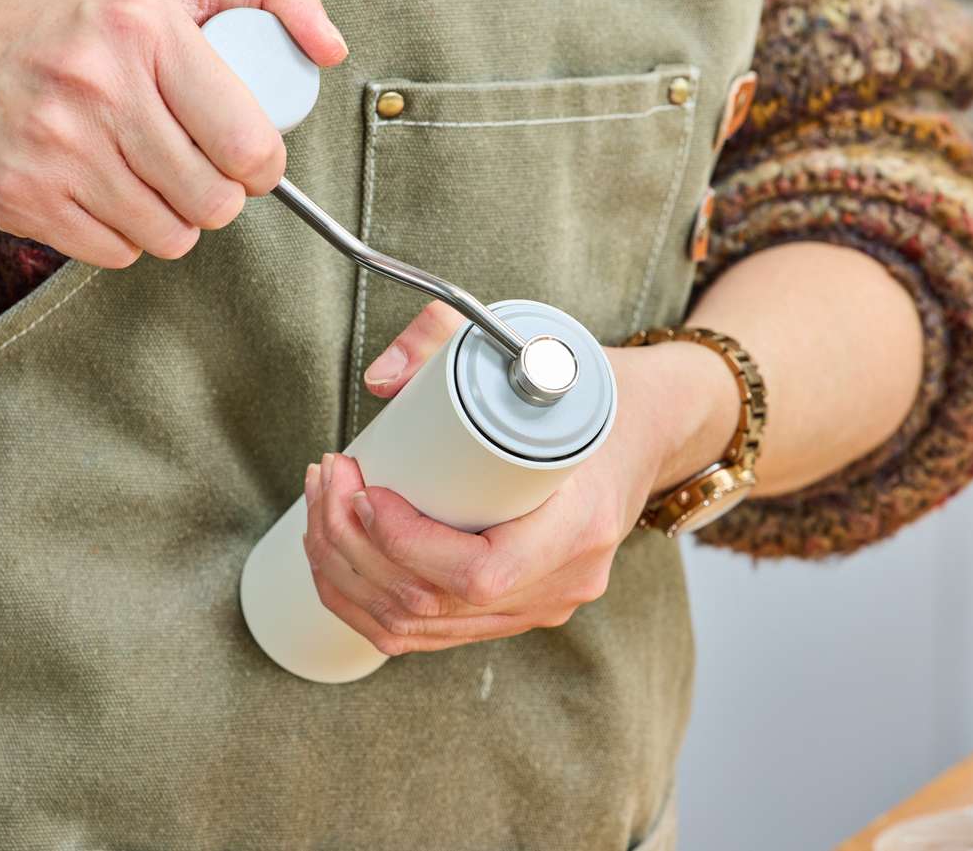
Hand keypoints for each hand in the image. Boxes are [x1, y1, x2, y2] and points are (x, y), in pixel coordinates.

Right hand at [0, 0, 347, 265]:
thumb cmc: (72, 25)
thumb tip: (330, 49)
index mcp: (144, 29)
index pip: (247, 142)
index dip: (265, 167)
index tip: (251, 159)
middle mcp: (97, 87)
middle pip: (213, 201)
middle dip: (223, 197)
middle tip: (204, 173)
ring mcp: (56, 148)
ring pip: (170, 237)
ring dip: (178, 221)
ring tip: (157, 182)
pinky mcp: (25, 199)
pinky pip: (118, 254)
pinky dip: (127, 236)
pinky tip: (112, 197)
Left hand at [300, 301, 737, 655]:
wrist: (650, 428)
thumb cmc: (595, 390)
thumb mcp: (540, 345)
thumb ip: (452, 339)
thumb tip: (380, 379)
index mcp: (580, 525)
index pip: (480, 572)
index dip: (406, 542)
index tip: (367, 487)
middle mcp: (563, 582)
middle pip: (432, 602)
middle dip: (353, 546)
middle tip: (327, 481)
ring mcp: (539, 605)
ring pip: (418, 627)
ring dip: (347, 574)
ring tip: (321, 506)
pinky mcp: (514, 610)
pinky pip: (427, 633)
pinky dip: (367, 603)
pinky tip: (334, 559)